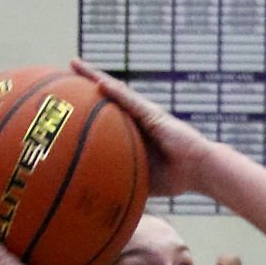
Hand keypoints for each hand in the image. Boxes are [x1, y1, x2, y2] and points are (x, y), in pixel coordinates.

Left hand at [70, 59, 211, 197]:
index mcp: (134, 132)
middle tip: (66, 70)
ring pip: (115, 91)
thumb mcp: (142, 181)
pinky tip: (98, 82)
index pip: (107, 115)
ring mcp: (144, 113)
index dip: (89, 105)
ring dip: (95, 77)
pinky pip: (129, 101)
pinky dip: (114, 92)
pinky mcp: (152, 114)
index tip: (69, 99)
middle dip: (86, 82)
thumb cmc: (176, 178)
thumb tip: (103, 199)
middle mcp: (137, 117)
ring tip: (74, 65)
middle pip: (107, 95)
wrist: (199, 169)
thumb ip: (124, 182)